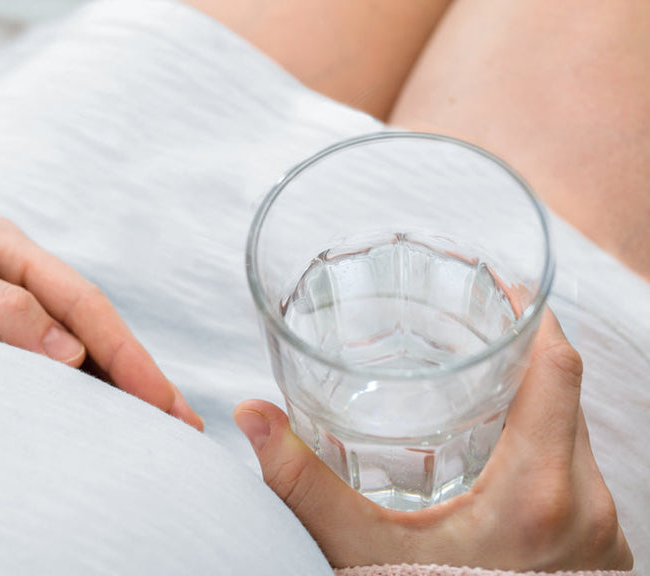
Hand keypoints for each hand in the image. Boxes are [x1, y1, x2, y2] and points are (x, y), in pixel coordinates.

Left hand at [0, 216, 202, 430]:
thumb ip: (3, 310)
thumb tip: (73, 354)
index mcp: (12, 251)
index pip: (85, 305)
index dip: (126, 354)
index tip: (160, 400)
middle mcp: (20, 278)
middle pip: (94, 329)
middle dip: (138, 377)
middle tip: (185, 425)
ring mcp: (10, 309)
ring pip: (78, 352)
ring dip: (115, 390)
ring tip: (157, 430)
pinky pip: (48, 367)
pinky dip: (78, 392)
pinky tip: (104, 419)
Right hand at [234, 309, 632, 570]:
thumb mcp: (361, 551)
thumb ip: (304, 483)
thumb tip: (253, 417)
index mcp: (539, 490)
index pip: (557, 369)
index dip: (534, 316)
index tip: (502, 288)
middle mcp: (588, 505)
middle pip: (568, 398)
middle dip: (526, 356)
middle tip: (477, 331)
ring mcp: (605, 536)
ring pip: (579, 441)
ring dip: (538, 408)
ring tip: (484, 388)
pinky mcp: (603, 558)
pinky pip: (585, 481)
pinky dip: (549, 454)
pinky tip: (502, 462)